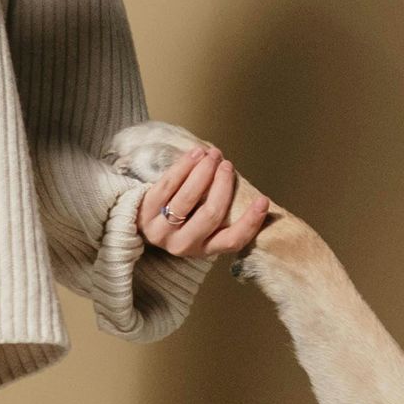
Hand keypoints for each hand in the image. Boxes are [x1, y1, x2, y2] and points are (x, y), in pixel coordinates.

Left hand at [135, 145, 274, 258]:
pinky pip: (168, 185)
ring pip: (187, 198)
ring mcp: (162, 230)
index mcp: (204, 249)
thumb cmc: (181, 219)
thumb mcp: (201, 226)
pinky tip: (196, 153)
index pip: (232, 241)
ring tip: (212, 155)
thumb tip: (243, 185)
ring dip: (203, 172)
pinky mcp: (146, 211)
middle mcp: (183, 244)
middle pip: (210, 215)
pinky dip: (184, 166)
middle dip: (222, 186)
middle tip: (228, 165)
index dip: (250, 222)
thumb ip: (220, 212)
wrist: (140, 223)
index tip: (263, 200)